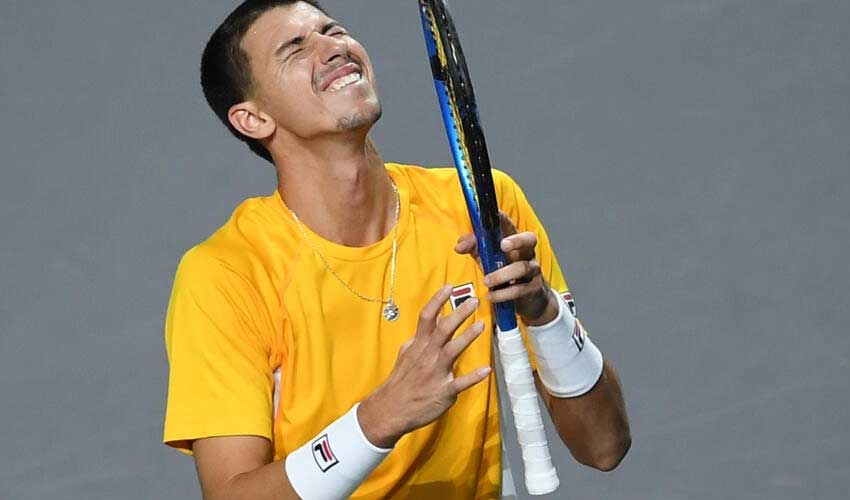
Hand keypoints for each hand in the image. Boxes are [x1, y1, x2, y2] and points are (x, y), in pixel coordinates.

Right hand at [358, 285, 491, 447]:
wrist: (390, 409)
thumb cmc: (401, 380)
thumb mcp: (406, 354)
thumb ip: (420, 338)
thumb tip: (431, 322)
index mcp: (419, 345)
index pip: (427, 317)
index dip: (438, 301)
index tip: (449, 286)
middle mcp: (428, 355)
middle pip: (443, 329)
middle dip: (459, 314)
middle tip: (474, 301)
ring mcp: (436, 373)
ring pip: (452, 351)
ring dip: (466, 338)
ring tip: (481, 326)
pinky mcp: (443, 391)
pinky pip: (460, 383)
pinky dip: (473, 377)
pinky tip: (486, 370)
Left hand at [454, 212, 557, 325]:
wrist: (529, 298)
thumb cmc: (506, 273)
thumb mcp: (488, 259)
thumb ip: (473, 248)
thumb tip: (458, 246)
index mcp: (515, 241)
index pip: (510, 225)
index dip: (503, 219)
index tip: (495, 214)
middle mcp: (527, 252)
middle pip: (529, 239)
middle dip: (516, 240)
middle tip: (503, 245)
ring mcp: (533, 269)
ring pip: (521, 267)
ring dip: (502, 274)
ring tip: (486, 281)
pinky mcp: (533, 288)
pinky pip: (519, 289)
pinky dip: (503, 293)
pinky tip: (491, 296)